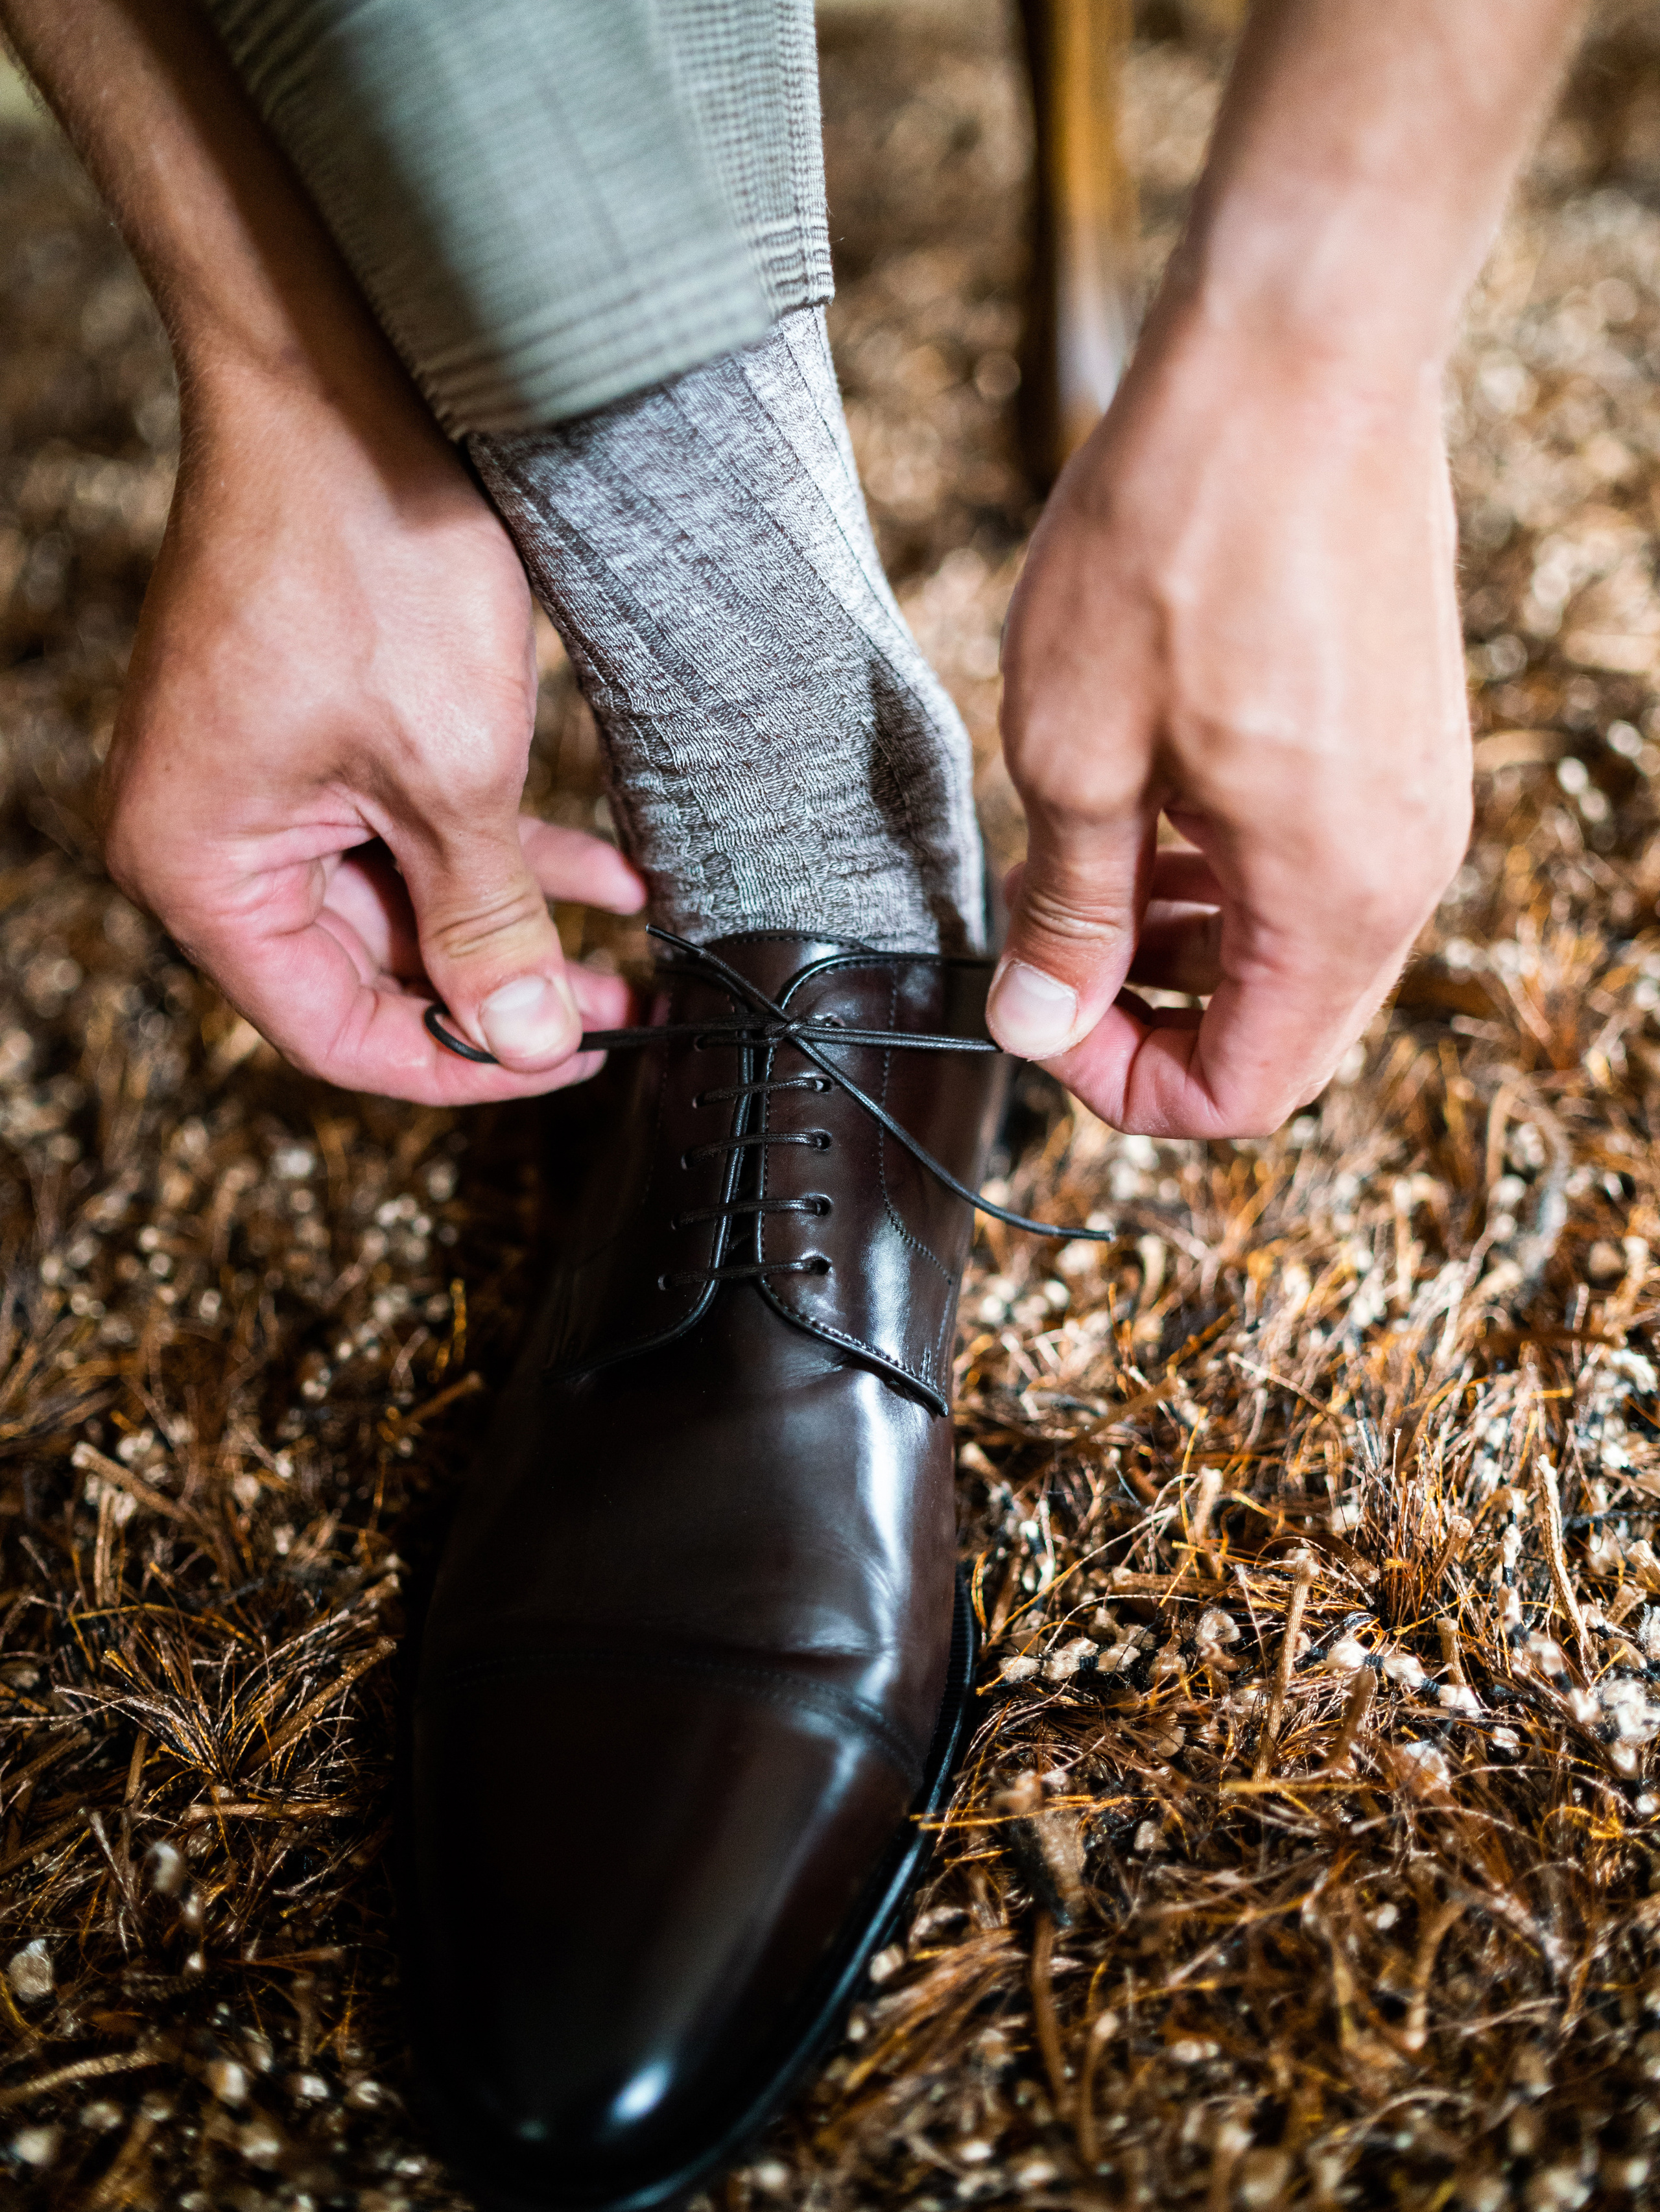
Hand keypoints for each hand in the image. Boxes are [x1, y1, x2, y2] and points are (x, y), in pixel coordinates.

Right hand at [100, 363, 644, 1103]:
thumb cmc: (371, 561)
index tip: (566, 1060)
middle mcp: (210, 833)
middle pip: (369, 965)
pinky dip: (501, 844)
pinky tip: (609, 870)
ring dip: (518, 914)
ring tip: (634, 946)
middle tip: (621, 1006)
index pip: (329, 1029)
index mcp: (199, 866)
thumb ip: (487, 924)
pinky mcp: (314, 729)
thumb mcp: (452, 776)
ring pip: (405, 894)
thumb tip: (522, 1041)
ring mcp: (260, 776)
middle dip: (502, 984)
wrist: (344, 374)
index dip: (455, 1064)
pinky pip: (408, 821)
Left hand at [988, 307, 1472, 1137]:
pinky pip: (1320, 872)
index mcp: (1332, 901)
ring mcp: (1416, 806)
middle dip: (1151, 1020)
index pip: (1241, 1094)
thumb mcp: (1075, 750)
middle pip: (1277, 1037)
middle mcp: (1404, 871)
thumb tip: (1037, 1023)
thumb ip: (1068, 910)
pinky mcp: (1404, 746)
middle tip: (1050, 944)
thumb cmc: (1177, 539)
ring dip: (1186, 947)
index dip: (1123, 1088)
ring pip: (1298, 957)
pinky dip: (1232, 877)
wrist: (1297, 356)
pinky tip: (1158, 805)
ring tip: (1090, 865)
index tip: (1040, 1016)